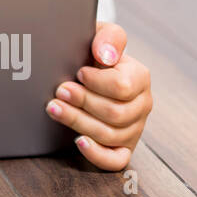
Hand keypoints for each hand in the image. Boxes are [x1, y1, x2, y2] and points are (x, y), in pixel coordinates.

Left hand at [45, 21, 152, 169]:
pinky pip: (116, 160)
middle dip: (83, 102)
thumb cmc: (94, 51)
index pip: (123, 87)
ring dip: (78, 122)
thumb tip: (106, 55)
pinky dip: (97, 154)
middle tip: (59, 91)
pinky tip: (79, 142)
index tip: (79, 72)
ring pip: (110, 135)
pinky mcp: (122, 147)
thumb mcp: (101, 35)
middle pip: (115, 113)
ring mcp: (134, 128)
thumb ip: (108, 38)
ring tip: (54, 108)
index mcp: (139, 77)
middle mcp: (141, 105)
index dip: (97, 82)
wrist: (88, 68)